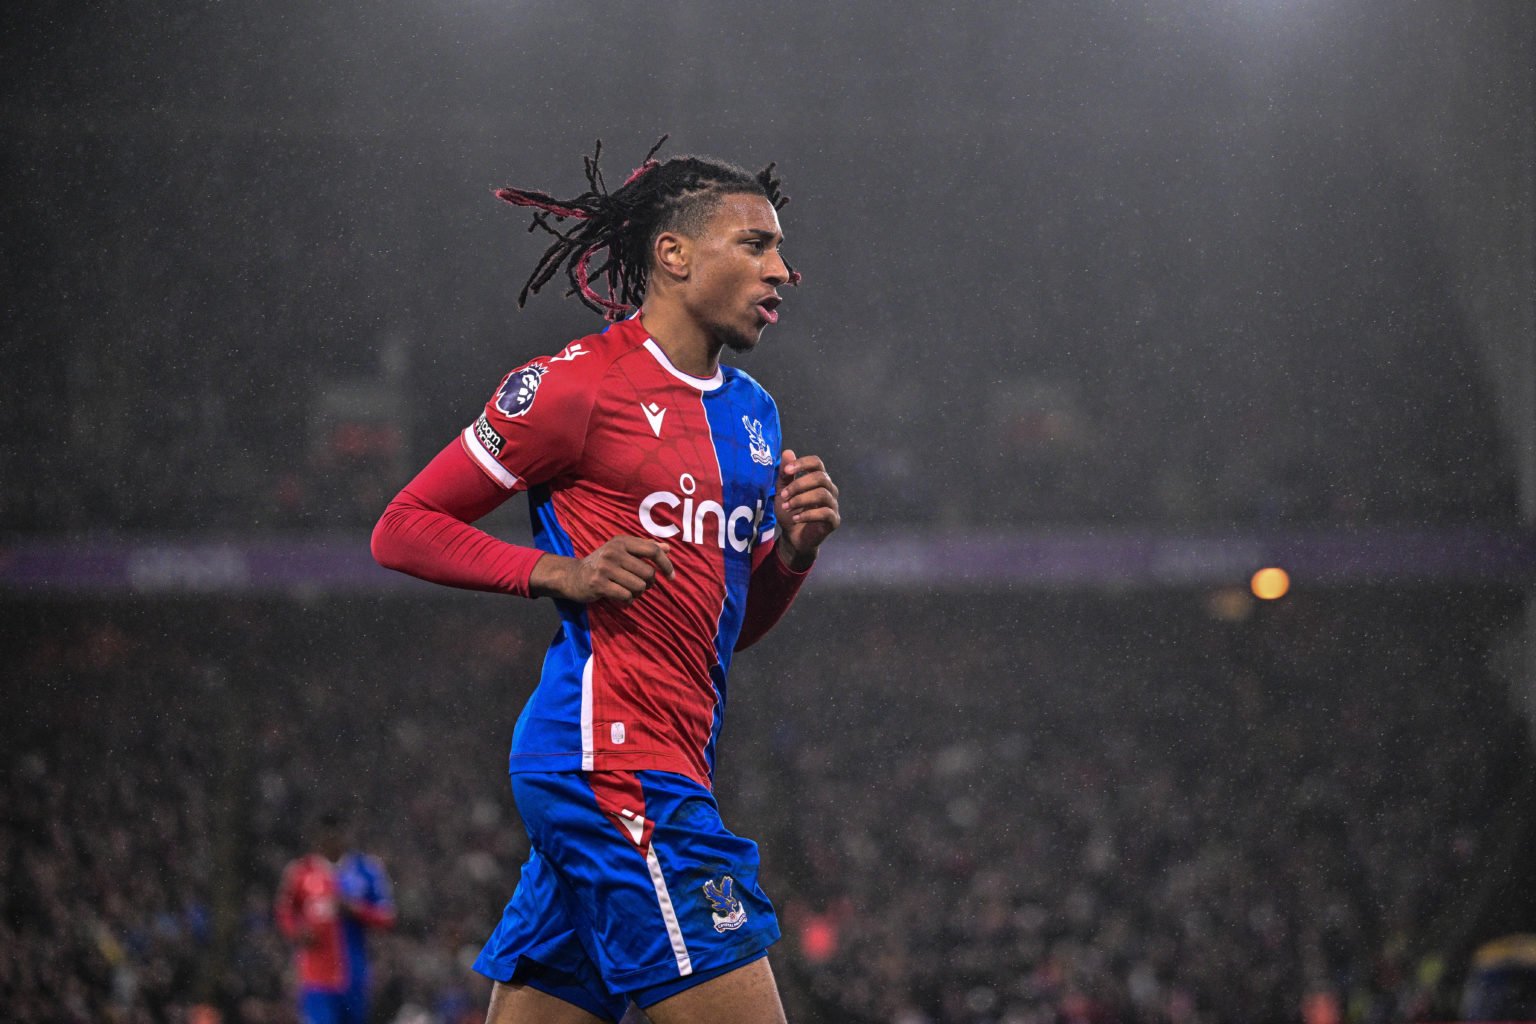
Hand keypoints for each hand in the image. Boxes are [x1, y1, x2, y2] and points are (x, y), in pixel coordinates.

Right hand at [529, 536, 674, 604]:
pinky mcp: (598, 584)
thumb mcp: (621, 551)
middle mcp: (613, 551)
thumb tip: (668, 548)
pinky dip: (628, 601)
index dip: (666, 564)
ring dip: (638, 594)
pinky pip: (626, 596)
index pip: (652, 550)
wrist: (572, 576)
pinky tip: (622, 599)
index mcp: (622, 541)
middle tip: (641, 586)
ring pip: (639, 586)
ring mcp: (605, 568)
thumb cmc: (603, 564)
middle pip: (648, 572)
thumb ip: (644, 548)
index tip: (671, 576)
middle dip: (649, 583)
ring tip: (629, 592)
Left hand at [773, 449, 839, 570]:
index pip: (817, 463)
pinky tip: (795, 518)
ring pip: (822, 494)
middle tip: (783, 495)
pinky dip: (808, 515)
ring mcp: (833, 505)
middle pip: (820, 477)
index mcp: (818, 479)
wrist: (794, 537)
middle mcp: (829, 489)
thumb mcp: (783, 492)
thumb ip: (785, 475)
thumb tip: (788, 452)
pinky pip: (825, 513)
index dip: (802, 463)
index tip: (786, 471)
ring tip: (787, 507)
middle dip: (799, 485)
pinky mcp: (834, 520)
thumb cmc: (791, 511)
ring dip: (801, 500)